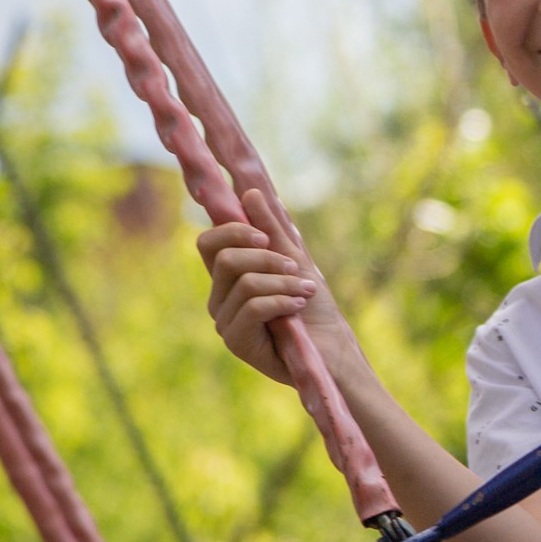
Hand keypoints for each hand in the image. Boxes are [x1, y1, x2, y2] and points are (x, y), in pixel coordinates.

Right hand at [196, 189, 348, 386]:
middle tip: (296, 271)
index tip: (266, 238)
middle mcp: (219, 299)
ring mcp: (225, 322)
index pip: (207, 243)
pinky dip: (281, 301)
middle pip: (225, 258)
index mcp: (228, 278)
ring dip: (283, 283)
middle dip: (268, 258)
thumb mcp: (295, 260)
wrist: (333, 348)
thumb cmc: (314, 308)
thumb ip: (272, 230)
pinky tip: (298, 307)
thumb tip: (250, 193)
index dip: (233, 231)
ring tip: (304, 293)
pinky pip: (253, 307)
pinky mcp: (237, 342)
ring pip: (244, 282)